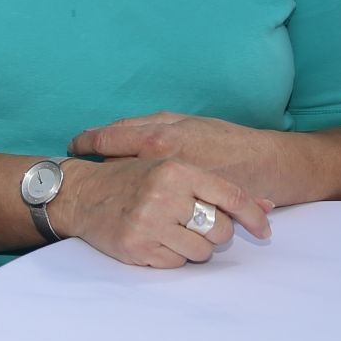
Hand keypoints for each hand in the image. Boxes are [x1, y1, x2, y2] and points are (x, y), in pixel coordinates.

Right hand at [53, 154, 268, 268]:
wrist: (78, 195)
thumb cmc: (129, 181)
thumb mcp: (169, 170)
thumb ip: (214, 186)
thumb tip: (267, 205)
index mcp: (175, 169)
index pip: (231, 197)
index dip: (254, 216)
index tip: (264, 230)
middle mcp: (164, 194)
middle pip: (220, 230)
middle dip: (215, 233)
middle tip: (196, 227)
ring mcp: (149, 221)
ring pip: (201, 251)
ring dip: (193, 247)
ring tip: (172, 233)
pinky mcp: (137, 246)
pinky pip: (177, 263)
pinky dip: (171, 256)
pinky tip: (155, 241)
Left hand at [71, 111, 288, 204]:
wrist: (267, 166)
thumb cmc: (224, 140)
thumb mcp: (182, 122)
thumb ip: (145, 127)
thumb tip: (108, 135)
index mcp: (157, 139)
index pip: (104, 140)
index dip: (84, 142)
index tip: (73, 145)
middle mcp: (158, 167)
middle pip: (110, 170)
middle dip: (99, 172)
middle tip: (91, 172)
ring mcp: (170, 196)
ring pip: (129, 197)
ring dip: (121, 195)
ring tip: (116, 193)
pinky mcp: (183, 219)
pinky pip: (153, 218)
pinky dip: (144, 216)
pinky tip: (141, 213)